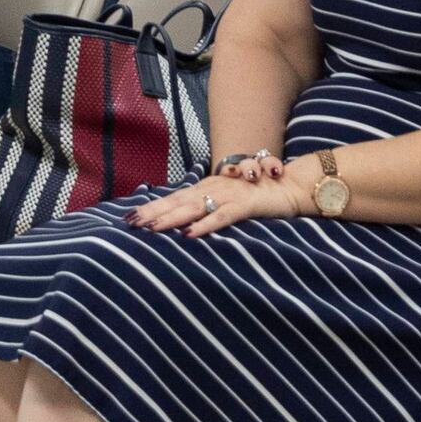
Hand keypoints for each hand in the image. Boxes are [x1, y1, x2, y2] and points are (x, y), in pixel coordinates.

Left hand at [135, 164, 311, 234]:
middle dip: (153, 212)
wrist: (290, 187)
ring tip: (151, 228)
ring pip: (195, 207)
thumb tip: (185, 221)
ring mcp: (229, 195)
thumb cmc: (258, 195)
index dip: (152, 207)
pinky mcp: (245, 205)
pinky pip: (222, 216)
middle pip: (178, 201)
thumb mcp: (228, 200)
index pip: (174, 198)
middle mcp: (214, 188)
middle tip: (130, 222)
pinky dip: (205, 225)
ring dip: (172, 218)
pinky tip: (189, 234)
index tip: (129, 217)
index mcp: (208, 188)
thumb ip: (208, 207)